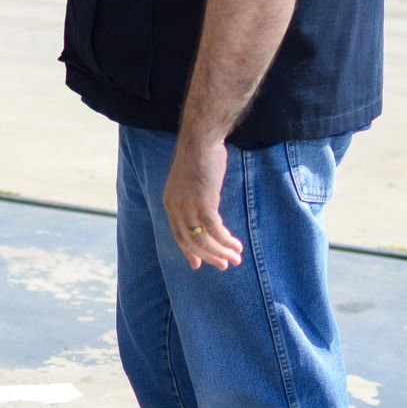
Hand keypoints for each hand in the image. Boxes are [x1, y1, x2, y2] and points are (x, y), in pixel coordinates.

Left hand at [162, 135, 243, 270]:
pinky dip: (226, 241)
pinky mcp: (204, 204)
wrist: (200, 141)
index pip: (178, 235)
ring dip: (221, 252)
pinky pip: (215, 231)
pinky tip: (236, 245)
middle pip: (191, 242)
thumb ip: (195, 200)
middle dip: (208, 256)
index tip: (198, 264)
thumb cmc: (199, 157)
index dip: (189, 251)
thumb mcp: (190, 183)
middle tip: (223, 265)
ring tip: (235, 259)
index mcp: (170, 203)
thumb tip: (207, 213)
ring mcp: (188, 207)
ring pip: (204, 240)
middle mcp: (176, 208)